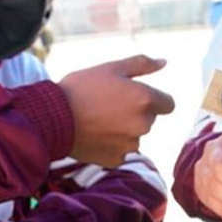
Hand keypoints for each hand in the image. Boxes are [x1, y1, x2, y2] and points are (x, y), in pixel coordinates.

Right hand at [59, 55, 175, 166]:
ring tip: (98, 120)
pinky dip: (110, 145)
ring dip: (123, 129)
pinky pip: (120, 151)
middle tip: (107, 105)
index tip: (132, 96)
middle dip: (135, 113)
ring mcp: (130, 145)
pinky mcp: (116, 160)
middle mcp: (143, 125)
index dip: (152, 99)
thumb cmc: (81, 87)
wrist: (52, 117)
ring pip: (134, 136)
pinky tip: (94, 135)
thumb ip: (142, 64)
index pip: (168, 104)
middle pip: (149, 119)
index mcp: (145, 100)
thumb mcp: (111, 68)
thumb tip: (164, 62)